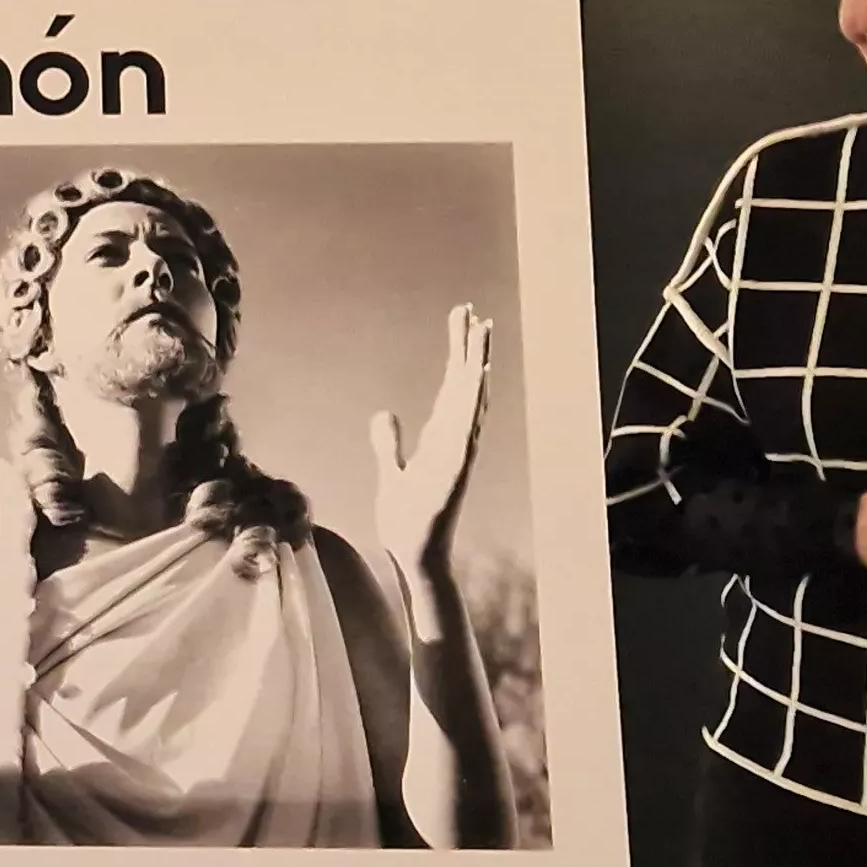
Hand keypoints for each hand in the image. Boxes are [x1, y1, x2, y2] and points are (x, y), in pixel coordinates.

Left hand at [371, 305, 492, 577]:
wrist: (412, 556)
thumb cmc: (407, 519)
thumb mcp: (392, 473)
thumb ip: (388, 444)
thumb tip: (385, 413)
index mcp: (440, 438)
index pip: (451, 387)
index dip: (458, 354)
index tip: (463, 321)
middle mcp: (453, 441)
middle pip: (463, 386)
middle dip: (466, 348)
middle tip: (471, 311)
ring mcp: (456, 456)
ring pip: (469, 403)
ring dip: (474, 369)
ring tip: (480, 335)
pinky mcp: (452, 474)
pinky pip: (463, 436)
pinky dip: (470, 410)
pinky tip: (476, 384)